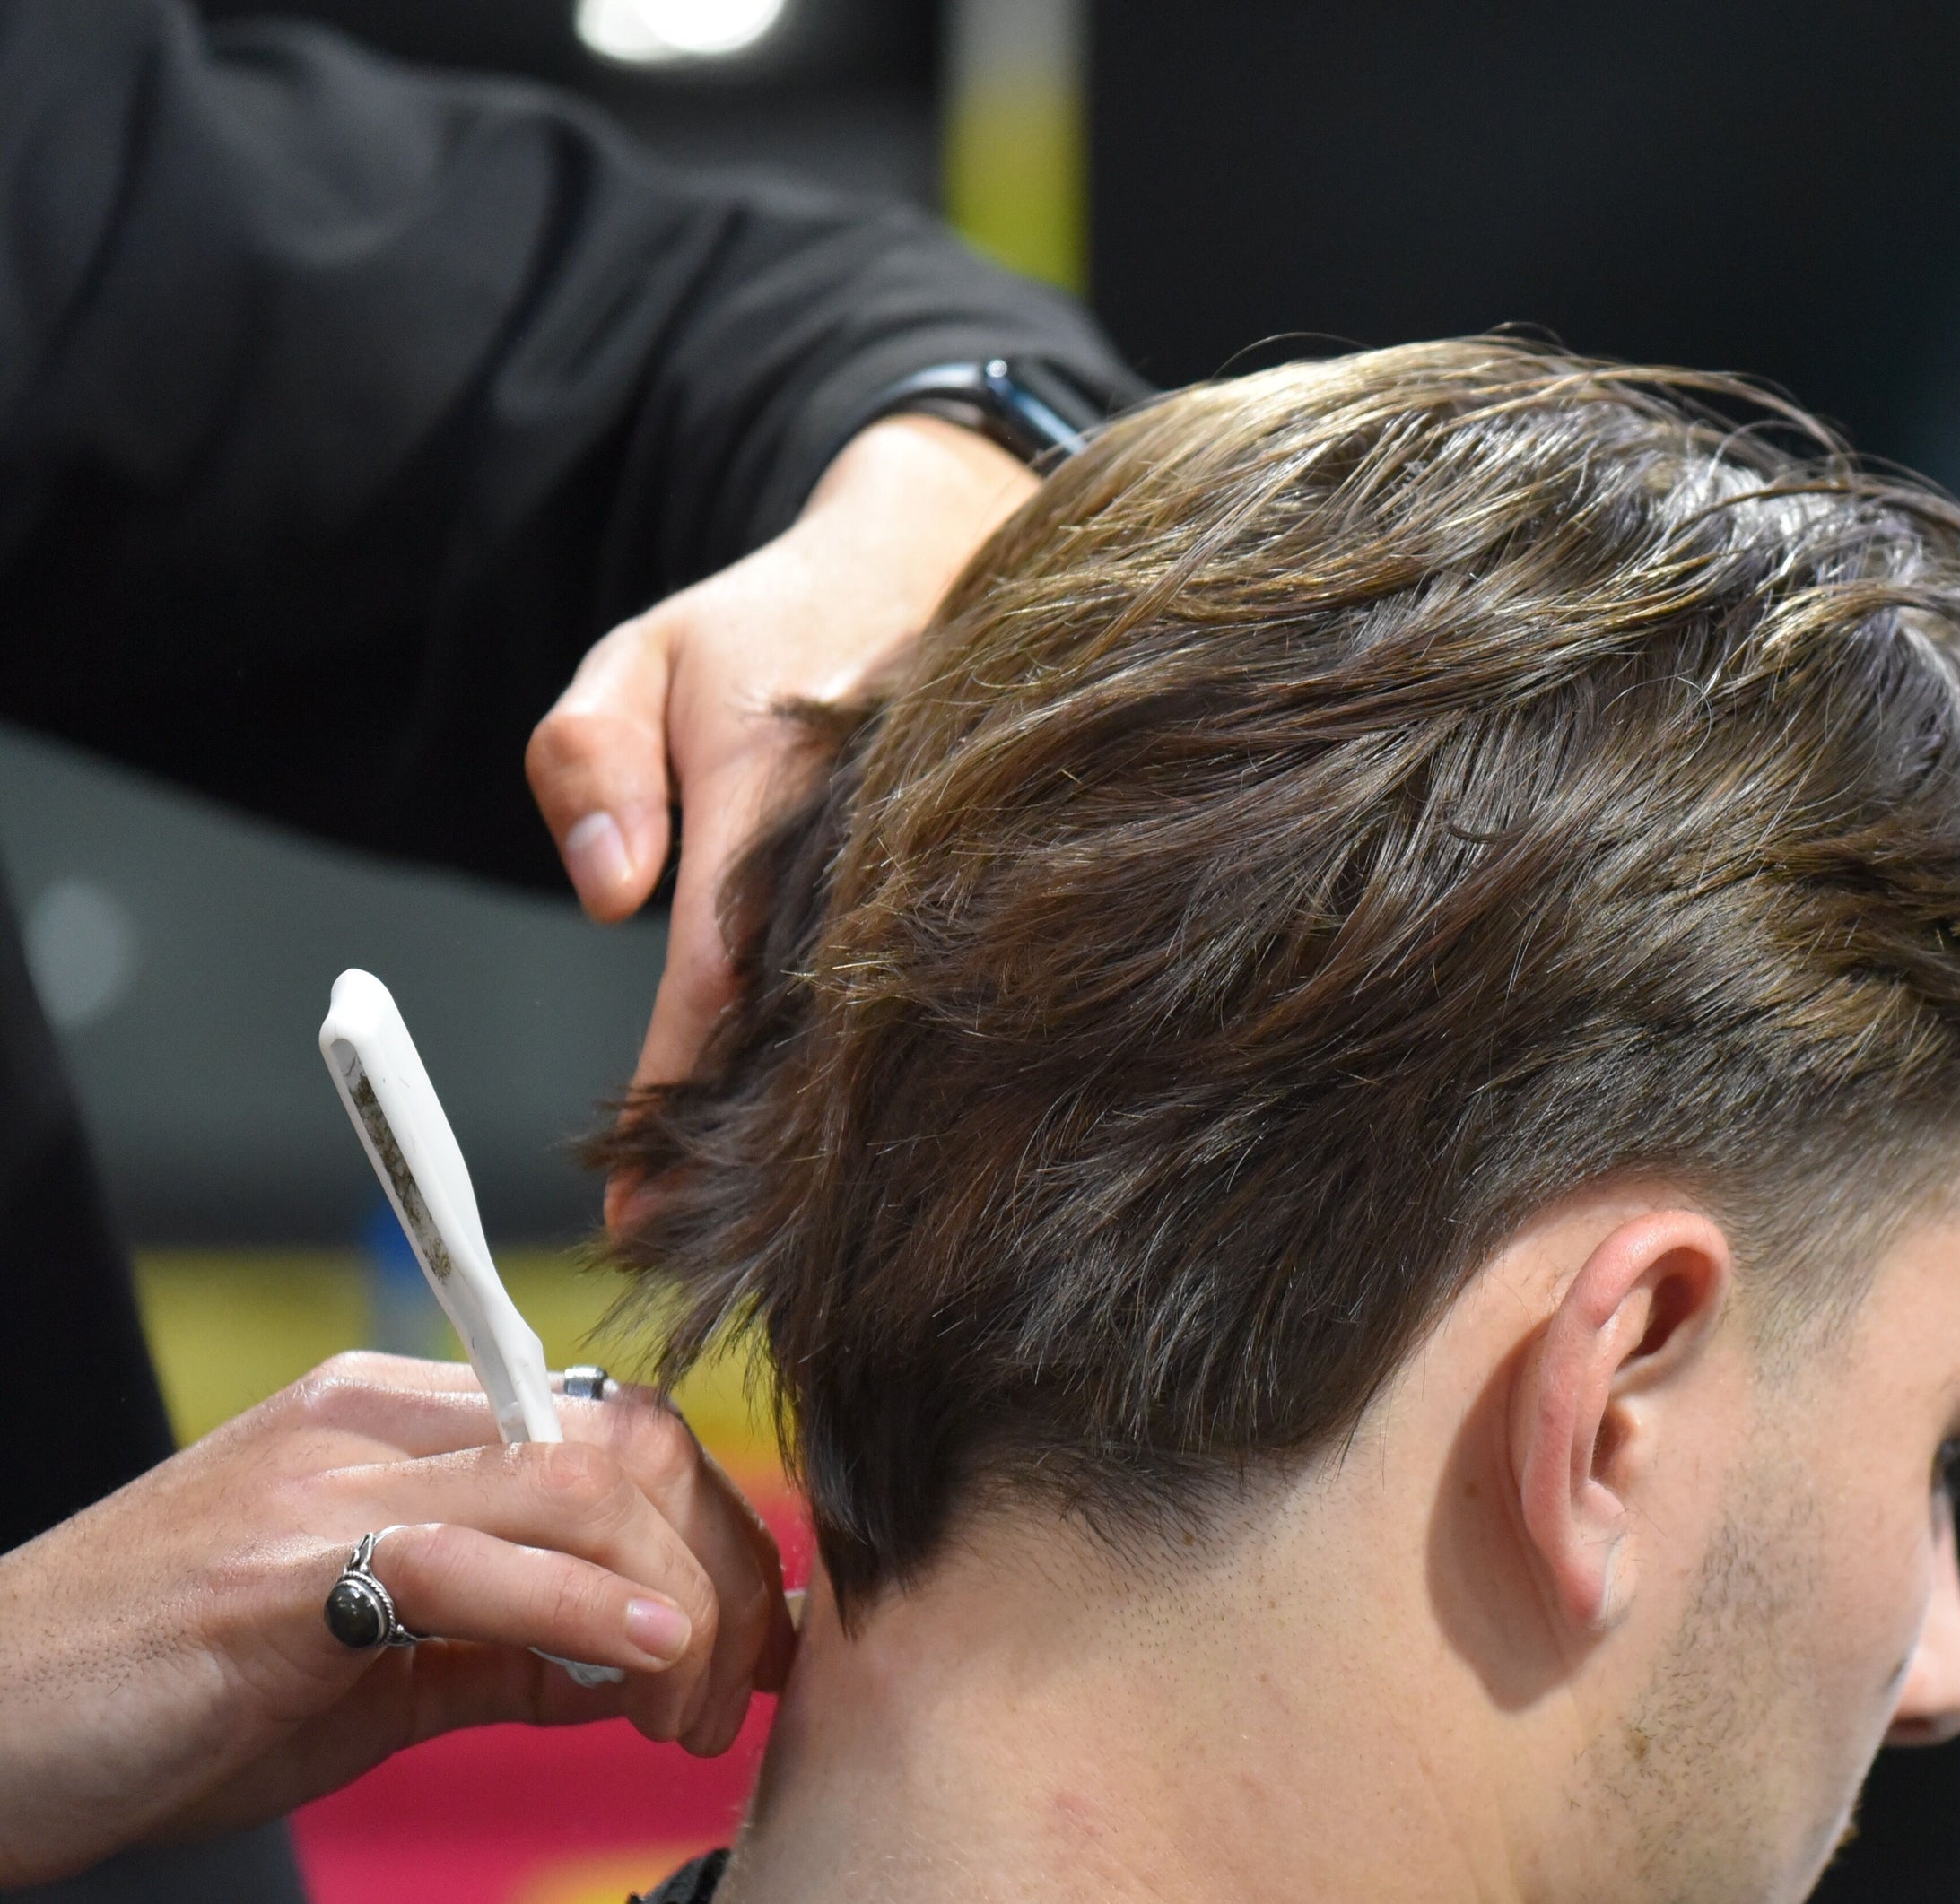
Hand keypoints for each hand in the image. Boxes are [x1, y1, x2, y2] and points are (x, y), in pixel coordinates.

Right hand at [0, 1354, 793, 1883]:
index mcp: (390, 1425)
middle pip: (627, 1446)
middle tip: (732, 1695)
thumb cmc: (155, 1703)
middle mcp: (367, 1425)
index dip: (715, 1528)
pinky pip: (479, 1559)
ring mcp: (321, 1486)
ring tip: (689, 1710)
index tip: (761, 1637)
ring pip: (582, 1487)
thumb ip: (509, 1648)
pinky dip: (590, 1608)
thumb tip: (649, 1661)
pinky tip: (649, 1661)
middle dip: (721, 1567)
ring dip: (679, 1605)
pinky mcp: (279, 1570)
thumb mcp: (369, 1671)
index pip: (612, 1433)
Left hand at [525, 414, 1038, 1225]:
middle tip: (695, 1256)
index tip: (634, 1208)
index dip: (673, 1096)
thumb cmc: (772, 626)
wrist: (943, 551)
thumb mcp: (643, 653)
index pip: (716, 977)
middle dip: (753, 1153)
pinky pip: (942, 989)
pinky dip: (897, 1065)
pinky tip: (866, 1138)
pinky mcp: (1000, 877)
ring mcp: (956, 861)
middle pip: (815, 1031)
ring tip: (773, 1233)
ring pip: (889, 1025)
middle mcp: (883, 837)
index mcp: (780, 786)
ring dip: (829, 1127)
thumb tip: (606, 894)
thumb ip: (589, 756)